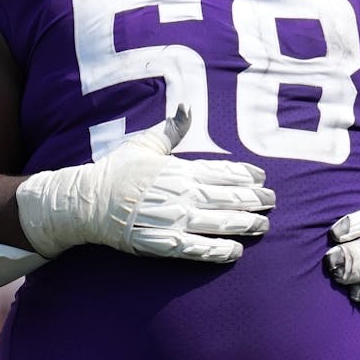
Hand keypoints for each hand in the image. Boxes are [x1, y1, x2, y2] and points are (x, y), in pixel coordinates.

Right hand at [16, 105, 273, 261]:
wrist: (87, 203)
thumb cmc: (115, 172)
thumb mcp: (143, 145)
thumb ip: (170, 129)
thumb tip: (186, 107)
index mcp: (179, 170)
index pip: (223, 172)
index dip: (247, 176)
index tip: (262, 178)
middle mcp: (181, 195)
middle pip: (229, 198)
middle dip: (255, 200)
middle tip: (272, 202)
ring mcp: (175, 221)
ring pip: (220, 223)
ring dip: (245, 224)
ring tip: (263, 225)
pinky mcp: (164, 244)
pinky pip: (199, 249)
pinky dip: (220, 251)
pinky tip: (236, 251)